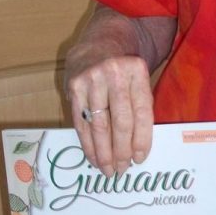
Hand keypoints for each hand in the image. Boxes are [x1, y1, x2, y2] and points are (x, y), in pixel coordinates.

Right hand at [65, 52, 153, 176]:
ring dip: (103, 152)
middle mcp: (114, 74)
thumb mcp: (139, 79)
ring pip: (99, 125)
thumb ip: (140, 105)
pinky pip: (81, 122)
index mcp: (137, 71)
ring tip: (108, 169)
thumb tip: (139, 147)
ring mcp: (92, 79)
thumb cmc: (124, 70)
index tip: (140, 158)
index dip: (141, 138)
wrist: (98, 45)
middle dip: (122, 150)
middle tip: (123, 169)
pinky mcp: (74, 86)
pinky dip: (88, 143)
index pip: (141, 112)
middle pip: (120, 121)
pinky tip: (93, 157)